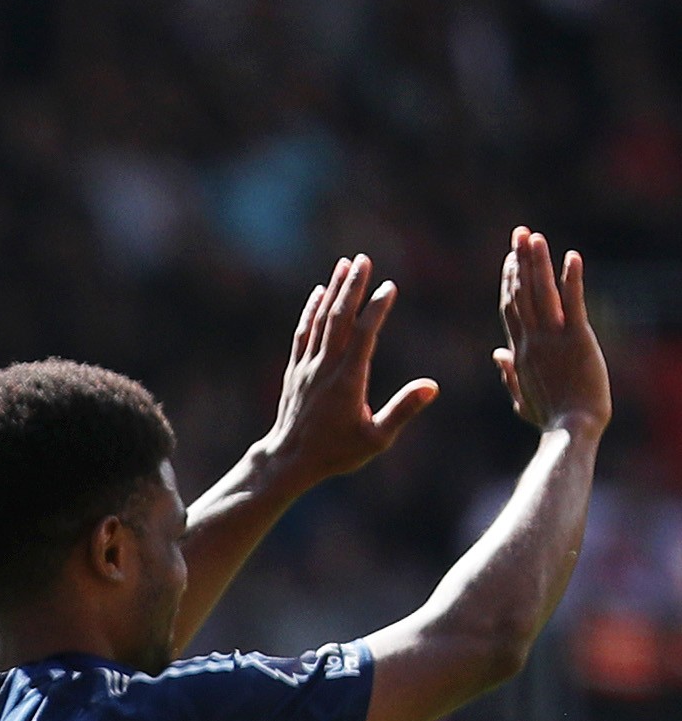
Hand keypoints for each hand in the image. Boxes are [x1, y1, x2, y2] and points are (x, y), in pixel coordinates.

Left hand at [262, 254, 437, 482]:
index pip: (364, 335)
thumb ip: (403, 410)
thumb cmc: (336, 453)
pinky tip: (317, 293)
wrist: (288, 461)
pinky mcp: (295, 371)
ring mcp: (307, 367)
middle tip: (363, 259)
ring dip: (332, 291)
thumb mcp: (376, 439)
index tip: (389, 287)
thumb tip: (432, 386)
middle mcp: (325, 368)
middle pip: (338, 319)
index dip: (376, 309)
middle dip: (351, 287)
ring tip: (344, 265)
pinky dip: (310, 311)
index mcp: (348, 380)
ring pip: (319, 321)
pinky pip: (303, 334)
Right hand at [494, 226, 608, 435]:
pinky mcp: (577, 340)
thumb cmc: (550, 418)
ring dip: (536, 263)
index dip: (509, 281)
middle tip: (519, 233)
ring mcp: (553, 339)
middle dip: (519, 261)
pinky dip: (571, 280)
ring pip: (540, 293)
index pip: (511, 309)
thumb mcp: (522, 397)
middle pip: (521, 294)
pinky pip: (573, 304)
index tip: (509, 259)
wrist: (571, 430)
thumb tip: (497, 353)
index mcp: (520, 352)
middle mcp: (532, 340)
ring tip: (533, 236)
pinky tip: (571, 257)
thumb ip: (508, 373)